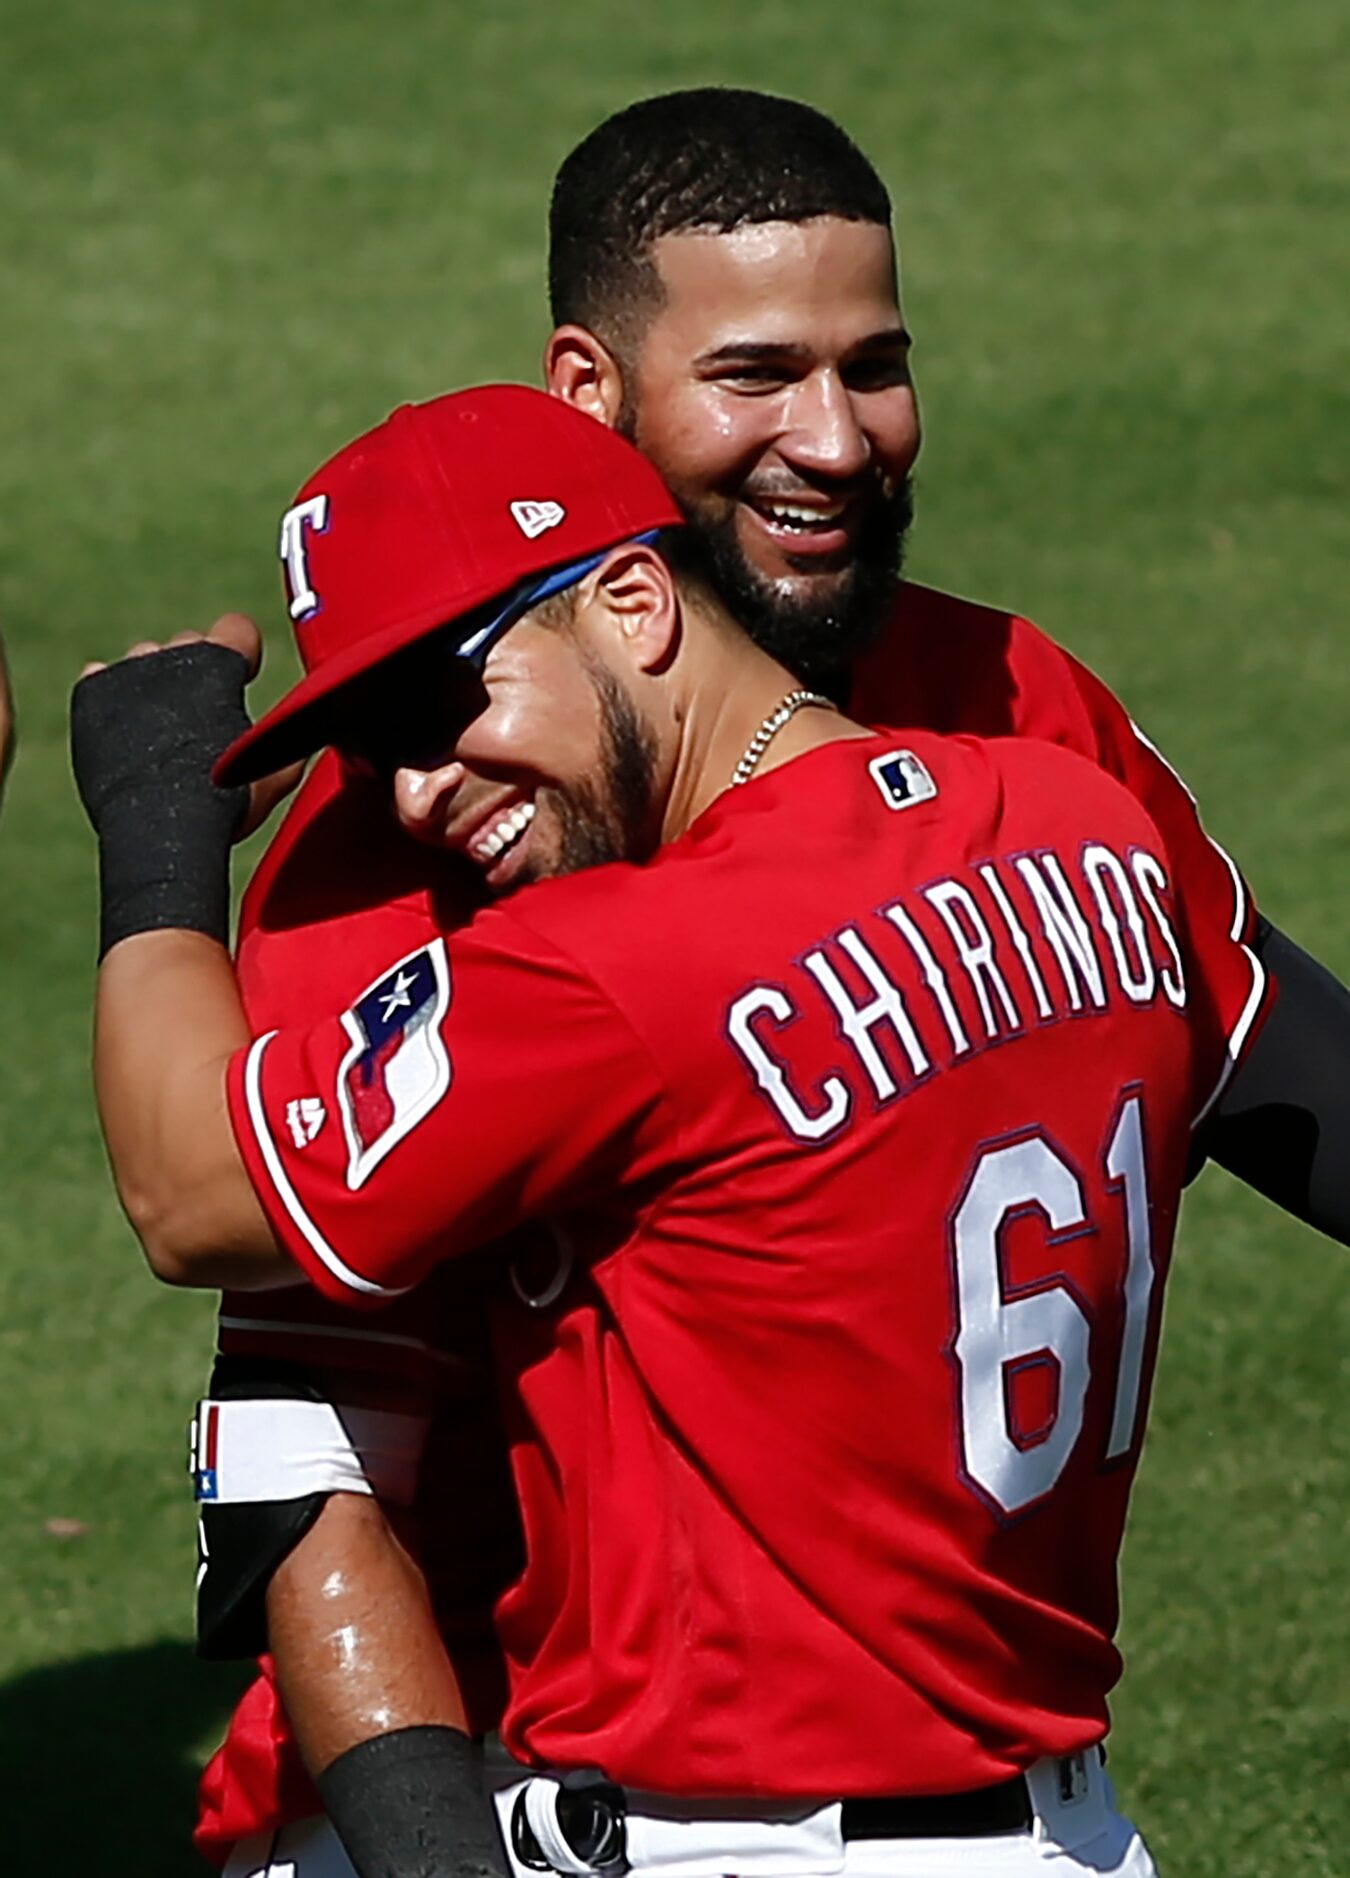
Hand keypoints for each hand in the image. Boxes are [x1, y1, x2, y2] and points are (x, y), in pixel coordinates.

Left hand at [79, 614, 302, 839]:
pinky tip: (125, 730)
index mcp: (220, 664)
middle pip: (188, 645)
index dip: (242, 652)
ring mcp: (125, 673)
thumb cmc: (223, 802)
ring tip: (161, 730)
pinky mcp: (90, 695)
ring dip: (154, 684)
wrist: (159, 827)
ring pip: (143, 661)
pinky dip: (111, 698)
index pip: (236, 629)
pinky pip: (101, 679)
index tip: (242, 676)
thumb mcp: (274, 773)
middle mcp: (171, 655)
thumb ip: (285, 741)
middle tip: (199, 718)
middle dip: (196, 673)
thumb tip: (297, 739)